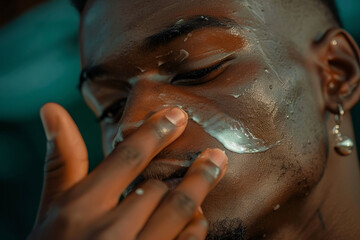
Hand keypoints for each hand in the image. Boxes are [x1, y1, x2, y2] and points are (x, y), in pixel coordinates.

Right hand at [27, 103, 227, 239]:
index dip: (156, 132)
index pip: (127, 158)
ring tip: (213, 169)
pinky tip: (198, 215)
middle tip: (210, 155)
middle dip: (180, 173)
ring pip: (179, 211)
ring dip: (199, 188)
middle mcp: (108, 231)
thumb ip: (62, 160)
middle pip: (158, 187)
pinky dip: (197, 225)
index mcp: (81, 206)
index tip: (178, 115)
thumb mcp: (53, 206)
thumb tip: (52, 108)